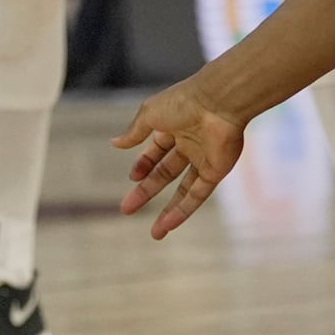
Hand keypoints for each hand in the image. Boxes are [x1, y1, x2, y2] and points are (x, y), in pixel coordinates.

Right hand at [112, 77, 246, 237]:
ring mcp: (204, 158)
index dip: (144, 164)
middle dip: (146, 190)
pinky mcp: (217, 170)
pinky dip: (184, 210)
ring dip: (168, 211)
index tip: (132, 176)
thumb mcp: (150, 114)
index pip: (156, 150)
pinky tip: (169, 225)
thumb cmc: (184, 101)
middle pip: (165, 172)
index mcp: (175, 126)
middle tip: (127, 208)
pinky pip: (199, 194)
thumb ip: (134, 132)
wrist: (219, 101)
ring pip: (184, 190)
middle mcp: (190, 143)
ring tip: (155, 233)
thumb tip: (115, 143)